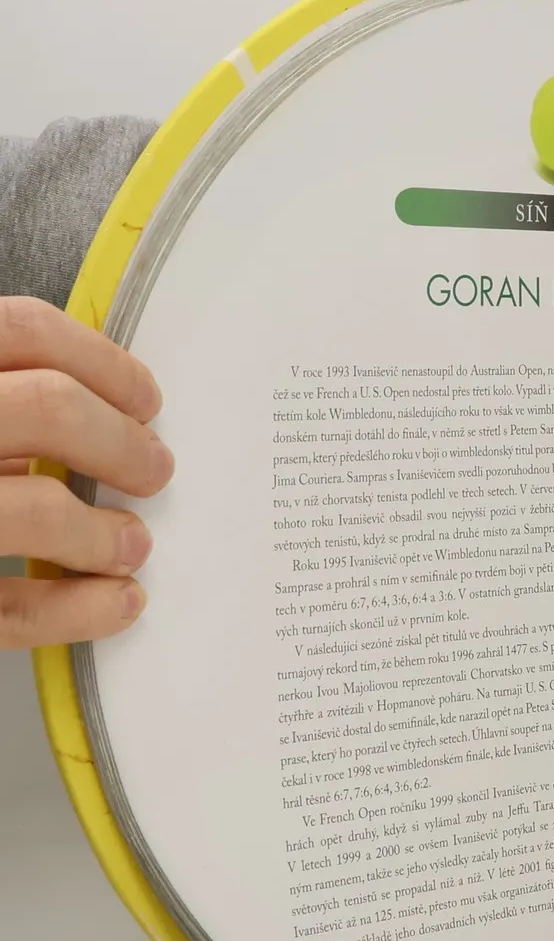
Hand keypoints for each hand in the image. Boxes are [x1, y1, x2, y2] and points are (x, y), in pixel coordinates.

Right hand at [0, 297, 172, 647]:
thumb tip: (91, 409)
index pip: (20, 331)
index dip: (102, 364)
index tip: (144, 398)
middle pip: (46, 409)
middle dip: (121, 443)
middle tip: (151, 469)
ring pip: (35, 510)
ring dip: (103, 533)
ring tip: (129, 543)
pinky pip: (8, 608)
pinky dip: (79, 609)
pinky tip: (115, 601)